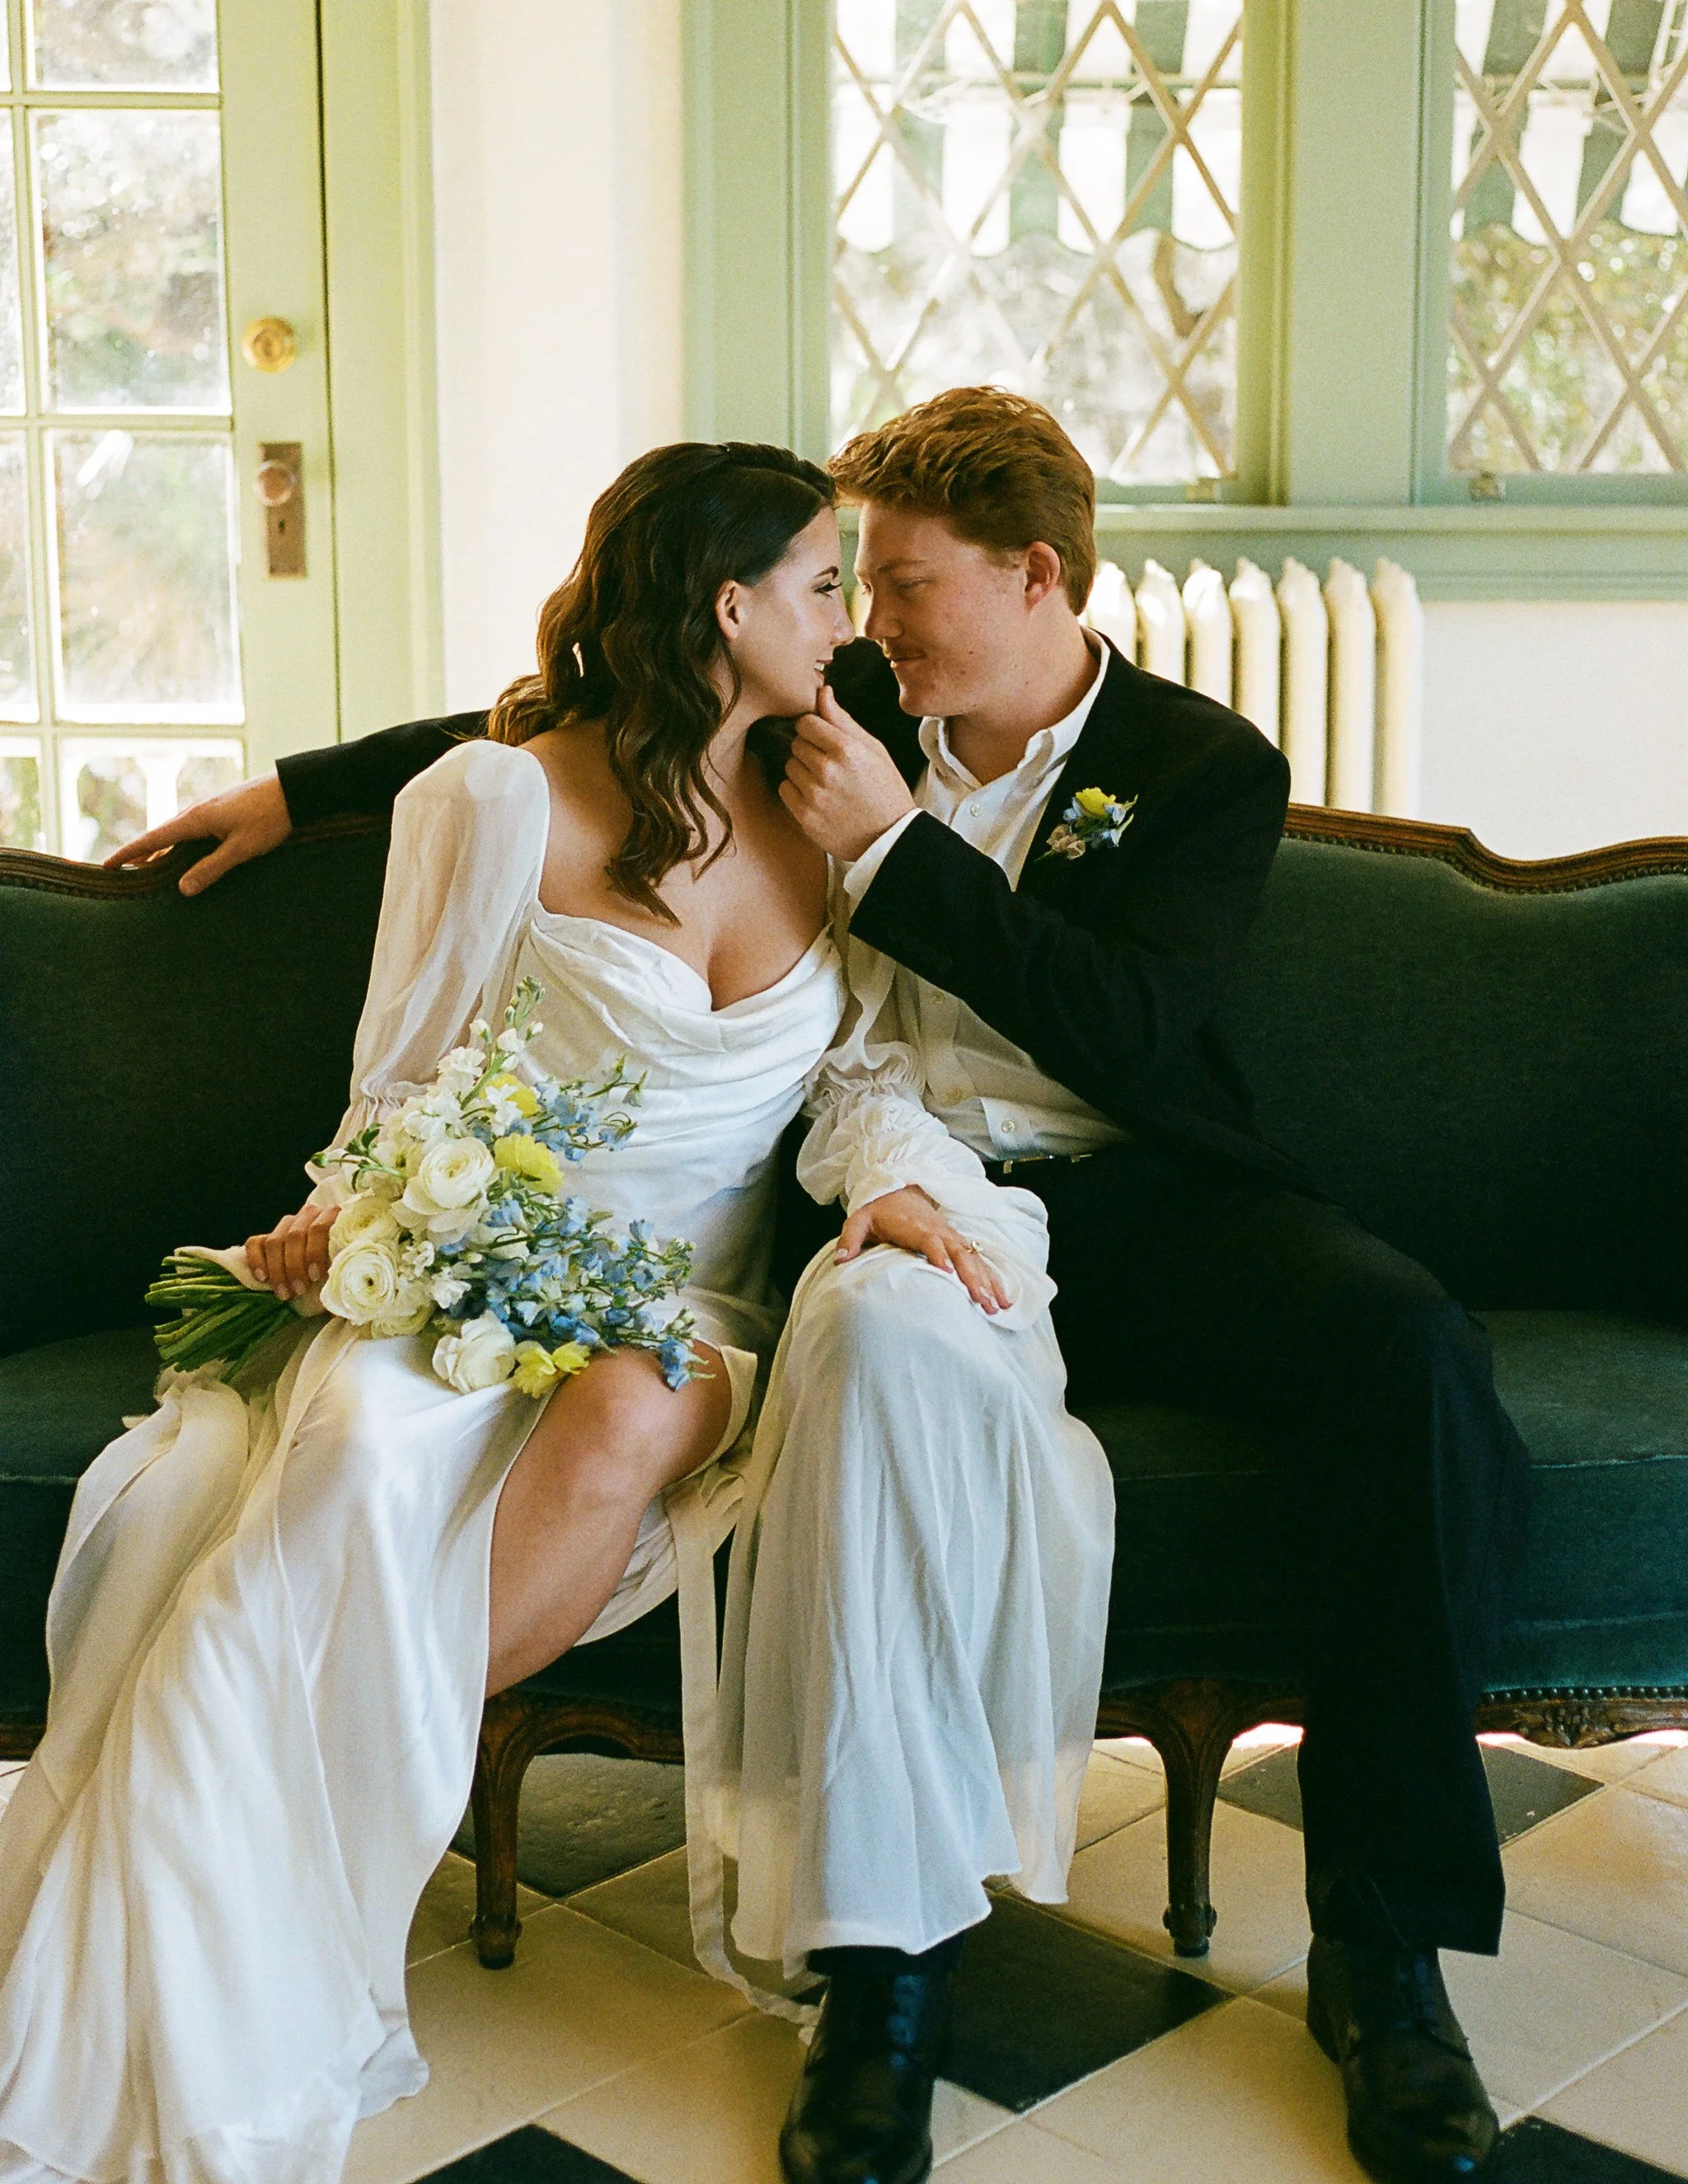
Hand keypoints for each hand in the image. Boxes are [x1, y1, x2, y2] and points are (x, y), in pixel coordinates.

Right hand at [104, 773, 292, 896]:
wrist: (293, 791)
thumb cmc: (269, 819)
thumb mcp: (241, 848)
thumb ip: (212, 868)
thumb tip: (182, 889)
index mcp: (195, 820)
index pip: (153, 839)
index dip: (129, 853)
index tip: (107, 866)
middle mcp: (196, 813)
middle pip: (160, 837)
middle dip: (140, 855)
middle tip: (121, 874)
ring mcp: (209, 812)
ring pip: (176, 836)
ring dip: (160, 852)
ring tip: (145, 870)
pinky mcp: (221, 813)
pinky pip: (191, 833)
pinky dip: (179, 846)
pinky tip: (183, 856)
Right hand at [245, 1205, 337, 1301]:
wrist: (330, 1267)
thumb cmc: (345, 1266)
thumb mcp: (349, 1267)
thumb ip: (346, 1272)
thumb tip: (340, 1292)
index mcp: (333, 1216)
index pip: (319, 1228)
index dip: (315, 1252)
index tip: (315, 1276)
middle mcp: (309, 1214)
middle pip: (295, 1235)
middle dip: (295, 1266)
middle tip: (299, 1290)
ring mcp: (287, 1224)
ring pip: (274, 1241)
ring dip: (278, 1269)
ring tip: (285, 1293)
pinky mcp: (268, 1235)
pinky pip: (255, 1243)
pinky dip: (256, 1261)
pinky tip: (262, 1278)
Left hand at [780, 686, 915, 860]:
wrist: (889, 838)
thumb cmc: (885, 789)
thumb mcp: (873, 749)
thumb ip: (843, 720)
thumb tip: (822, 691)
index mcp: (846, 749)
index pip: (805, 722)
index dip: (814, 728)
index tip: (824, 739)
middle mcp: (827, 770)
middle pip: (796, 743)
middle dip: (809, 750)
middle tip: (830, 765)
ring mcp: (814, 795)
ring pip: (789, 766)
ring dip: (802, 771)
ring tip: (826, 782)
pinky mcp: (805, 816)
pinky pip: (785, 789)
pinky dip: (797, 791)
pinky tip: (818, 797)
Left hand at [834, 1186, 1008, 1314]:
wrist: (899, 1188)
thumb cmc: (879, 1209)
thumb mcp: (859, 1219)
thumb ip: (849, 1239)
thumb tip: (840, 1260)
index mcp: (916, 1227)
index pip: (931, 1241)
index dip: (939, 1256)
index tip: (949, 1275)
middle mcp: (939, 1232)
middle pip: (961, 1254)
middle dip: (974, 1279)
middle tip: (983, 1303)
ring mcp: (951, 1237)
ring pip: (974, 1259)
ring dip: (988, 1282)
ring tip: (999, 1306)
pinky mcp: (957, 1243)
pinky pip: (978, 1260)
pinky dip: (992, 1278)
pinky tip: (1003, 1298)